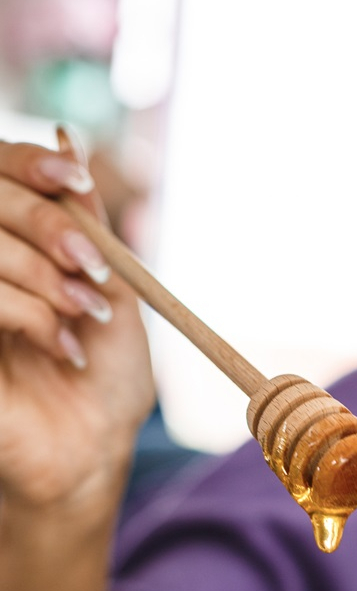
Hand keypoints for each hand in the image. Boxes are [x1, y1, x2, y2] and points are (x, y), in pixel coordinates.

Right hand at [0, 132, 154, 513]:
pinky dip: (28, 314)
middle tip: (93, 268)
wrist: (93, 453)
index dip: (27, 165)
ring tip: (86, 317)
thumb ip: (83, 220)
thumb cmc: (103, 377)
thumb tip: (64, 138)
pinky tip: (61, 347)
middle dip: (47, 225)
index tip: (74, 179)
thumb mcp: (110, 287)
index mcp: (12, 244)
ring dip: (45, 277)